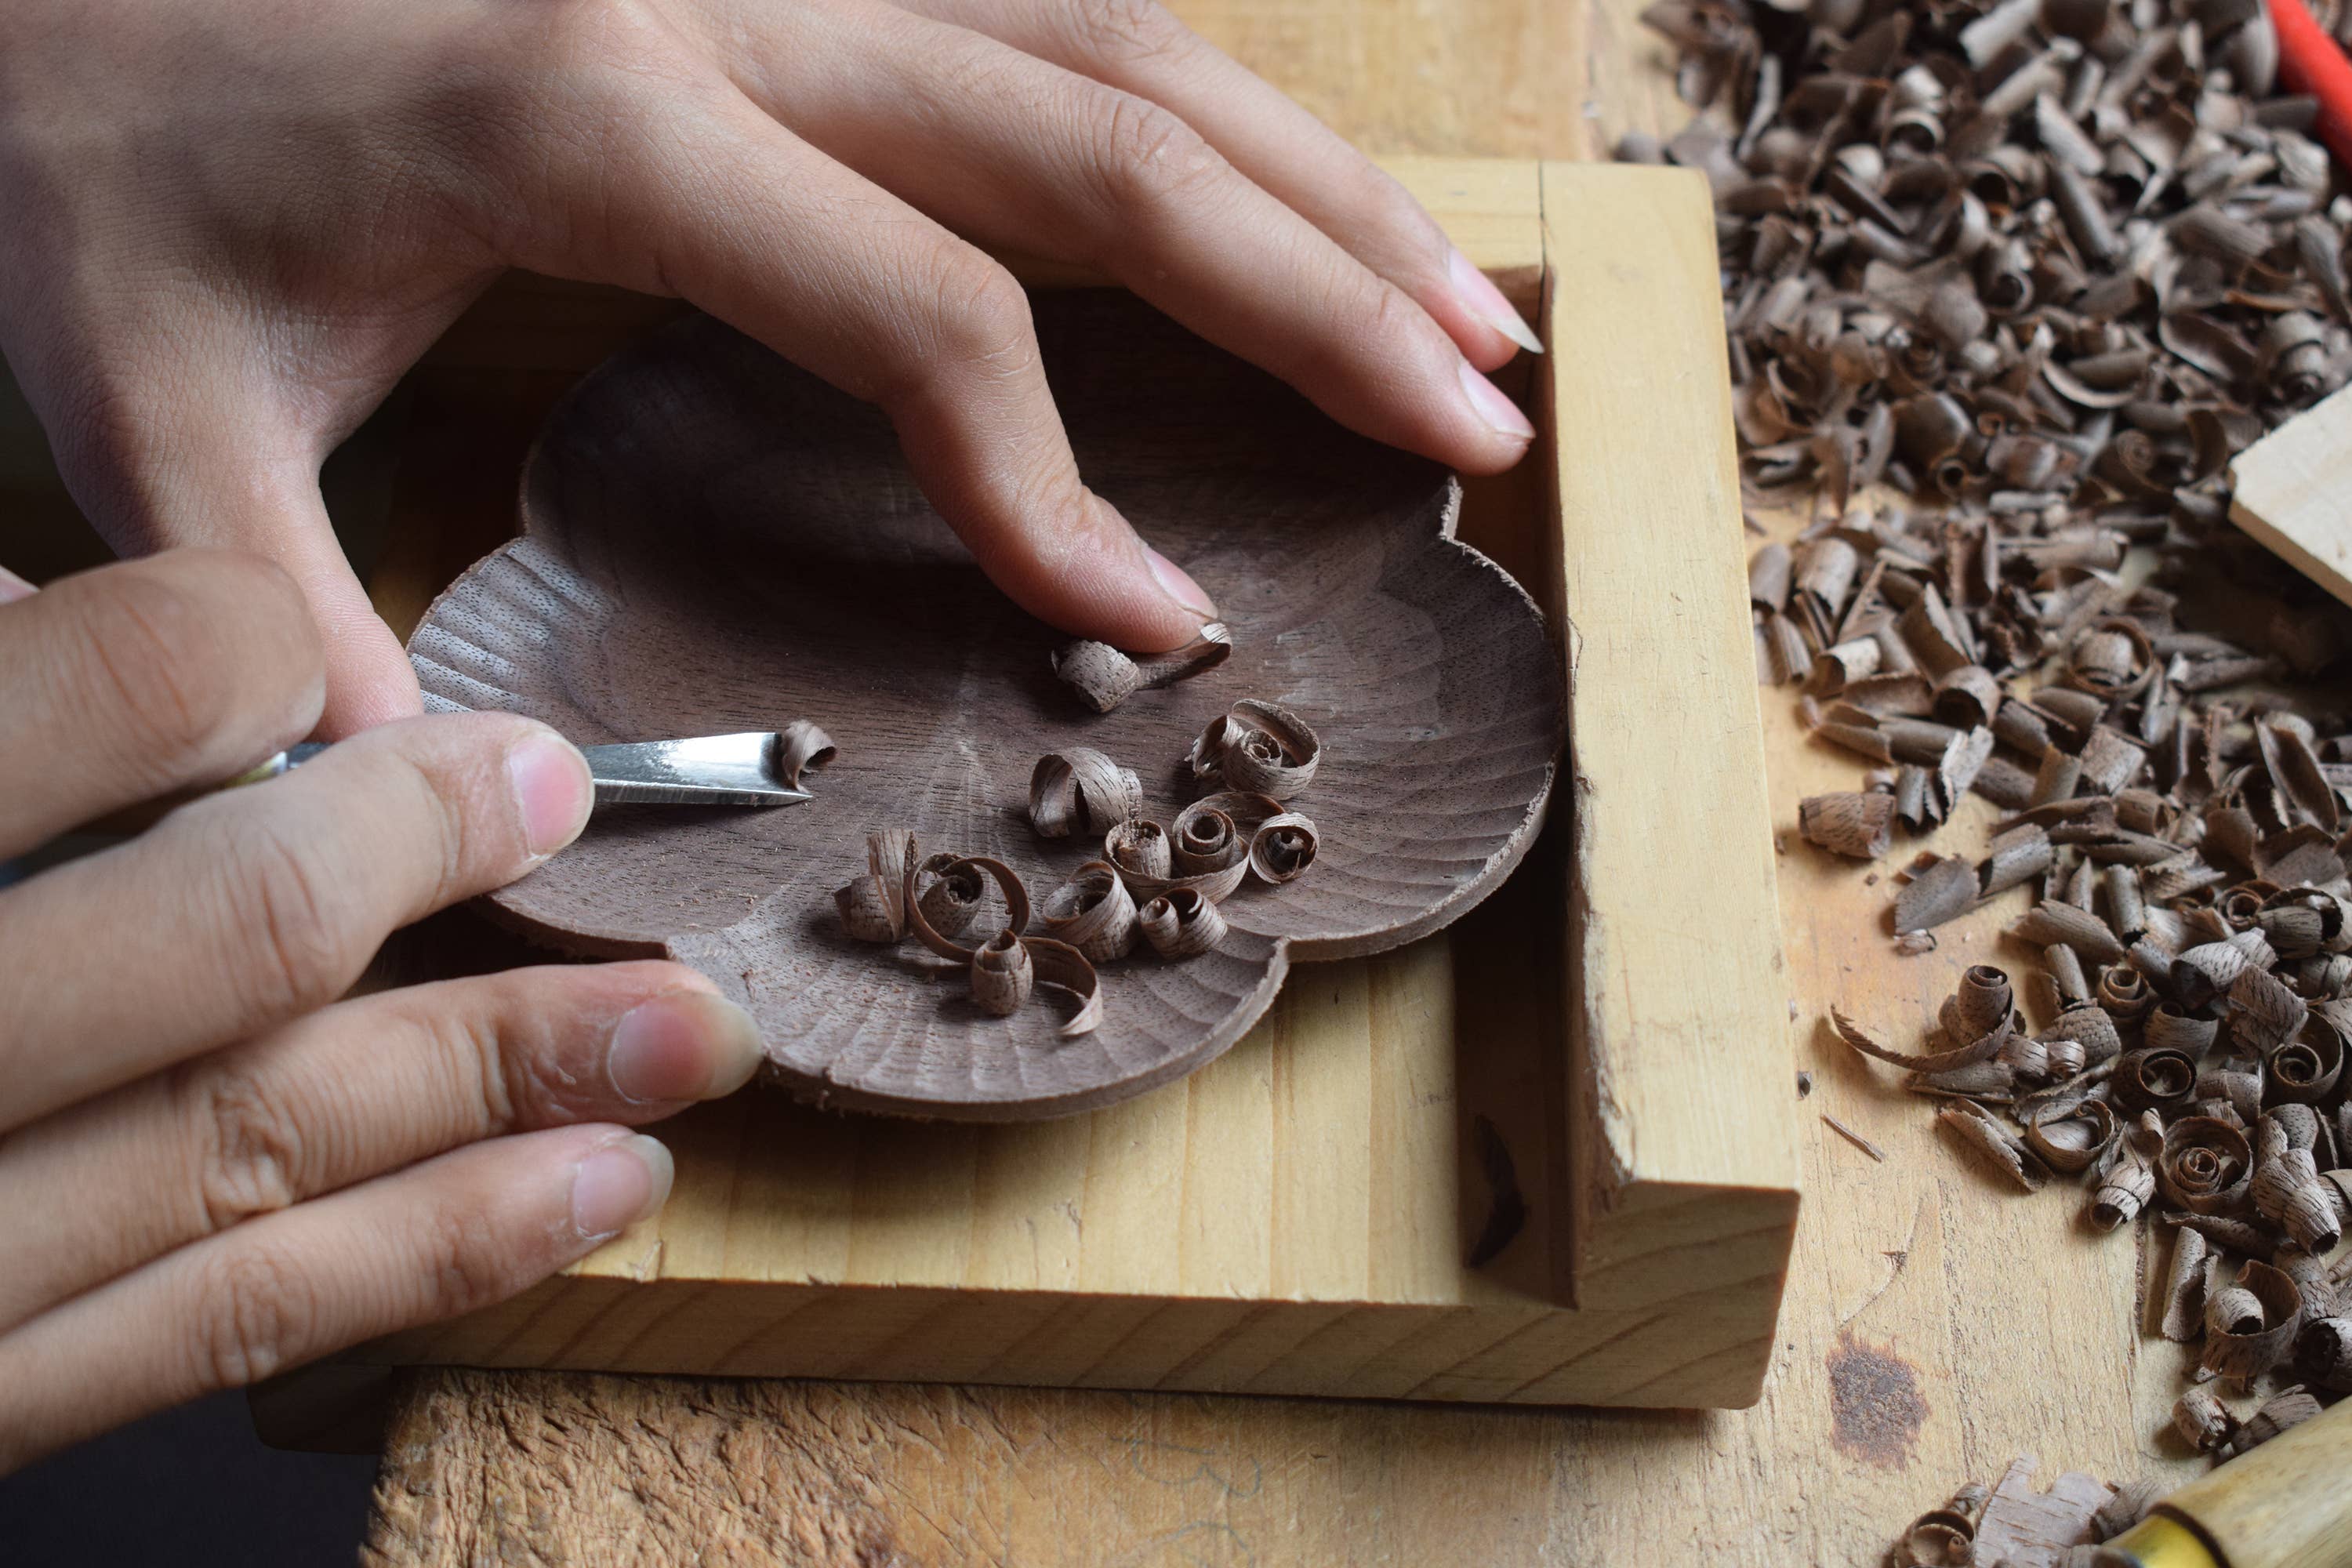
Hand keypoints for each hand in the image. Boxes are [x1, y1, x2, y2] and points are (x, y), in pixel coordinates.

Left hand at [0, 0, 1541, 736]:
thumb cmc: (97, 171)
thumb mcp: (156, 425)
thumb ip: (302, 646)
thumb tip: (478, 841)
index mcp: (594, 110)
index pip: (921, 307)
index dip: (1060, 480)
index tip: (1152, 632)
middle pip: (1094, 133)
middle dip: (1310, 292)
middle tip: (1474, 420)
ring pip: (1116, 41)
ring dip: (1311, 181)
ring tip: (1466, 317)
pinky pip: (1053, 11)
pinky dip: (1212, 110)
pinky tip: (1301, 200)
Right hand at [0, 550, 764, 1470]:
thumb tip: (60, 629)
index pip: (62, 702)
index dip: (210, 650)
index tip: (289, 636)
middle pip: (206, 939)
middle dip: (406, 849)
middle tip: (549, 783)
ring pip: (258, 1143)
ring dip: (502, 1071)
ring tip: (685, 1030)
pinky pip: (222, 1324)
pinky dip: (430, 1251)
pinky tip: (594, 1189)